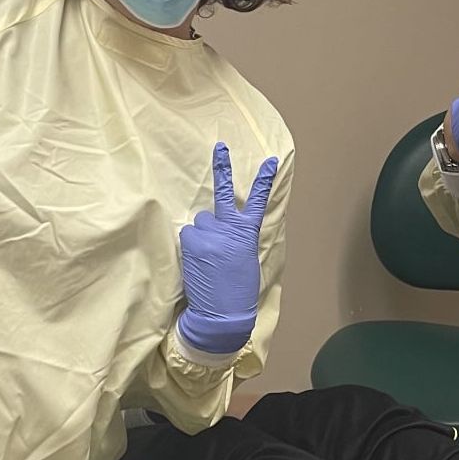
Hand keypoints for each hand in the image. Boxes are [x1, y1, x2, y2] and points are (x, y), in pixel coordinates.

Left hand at [177, 143, 278, 356]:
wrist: (221, 314)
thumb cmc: (237, 291)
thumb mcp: (246, 260)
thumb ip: (235, 239)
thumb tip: (218, 230)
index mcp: (247, 235)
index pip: (257, 201)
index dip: (263, 180)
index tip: (269, 161)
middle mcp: (228, 229)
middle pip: (220, 198)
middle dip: (221, 168)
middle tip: (220, 146)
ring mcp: (208, 234)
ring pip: (200, 223)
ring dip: (201, 235)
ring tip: (207, 259)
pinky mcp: (191, 242)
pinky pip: (189, 235)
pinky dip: (191, 245)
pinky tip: (198, 262)